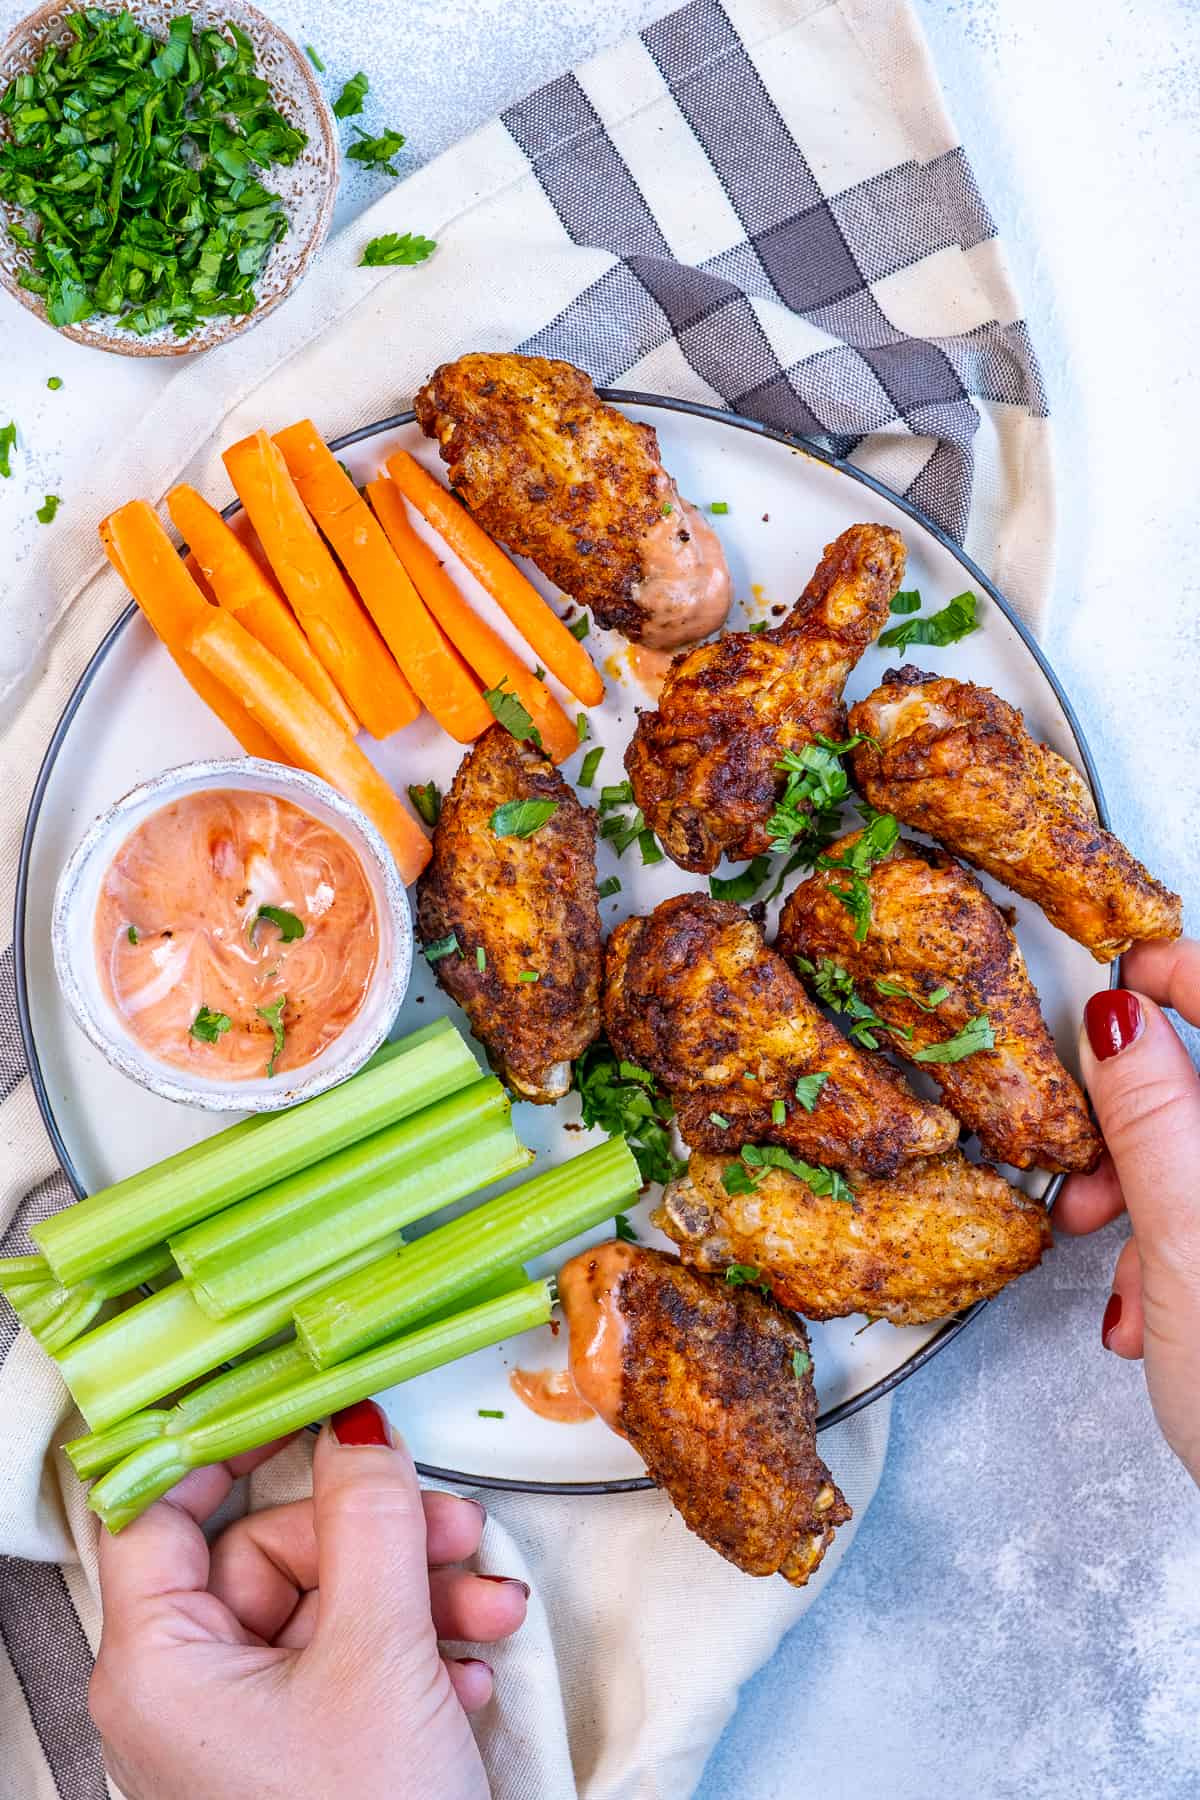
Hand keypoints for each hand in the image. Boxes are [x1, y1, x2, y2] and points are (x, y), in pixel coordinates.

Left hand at [90, 1401, 528, 1799]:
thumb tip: (359, 1430)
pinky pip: (353, 1658)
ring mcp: (248, 1722)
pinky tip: (467, 1671)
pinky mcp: (305, 1749)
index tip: (291, 1394)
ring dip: (421, 1592)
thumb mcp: (378, 1653)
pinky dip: (417, 1649)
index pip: (156, 1510)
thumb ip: (372, 1522)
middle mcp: (190, 1688)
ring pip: (330, 1602)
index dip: (221, 1443)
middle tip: (450, 1526)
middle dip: (380, 1536)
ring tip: (487, 1610)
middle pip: (273, 1550)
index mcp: (160, 1664)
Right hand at [1056, 938, 1199, 1483]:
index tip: (1116, 982)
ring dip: (1142, 1199)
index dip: (1176, 973)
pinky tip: (1145, 1308)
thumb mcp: (1188, 1239)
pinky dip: (1171, 1249)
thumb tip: (1121, 1022)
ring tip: (1108, 1254)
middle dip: (1135, 1124)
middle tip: (1089, 1160)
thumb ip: (1153, 1116)